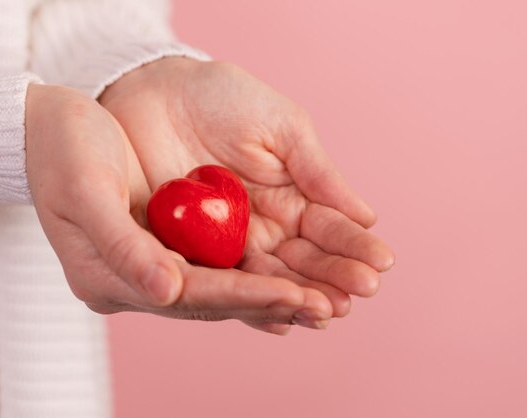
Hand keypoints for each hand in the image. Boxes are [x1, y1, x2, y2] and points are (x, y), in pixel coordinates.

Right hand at [25, 84, 326, 334]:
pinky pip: (215, 269)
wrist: (44, 131)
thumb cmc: (61, 152)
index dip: (242, 297)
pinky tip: (289, 282)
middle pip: (209, 301)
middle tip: (327, 308)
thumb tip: (167, 293)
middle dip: (268, 303)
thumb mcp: (84, 191)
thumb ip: (122, 245)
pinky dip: (253, 276)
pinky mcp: (162, 248)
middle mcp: (131, 282)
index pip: (186, 295)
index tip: (296, 296)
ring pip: (218, 290)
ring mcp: (147, 268)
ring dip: (269, 295)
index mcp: (105, 278)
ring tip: (321, 301)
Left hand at [99, 58, 394, 332]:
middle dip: (333, 278)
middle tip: (360, 293)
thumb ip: (317, 171)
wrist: (154, 91)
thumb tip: (365, 215)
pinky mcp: (188, 252)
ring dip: (297, 297)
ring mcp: (227, 243)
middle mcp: (264, 227)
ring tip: (325, 311)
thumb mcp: (280, 127)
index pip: (327, 228)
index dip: (353, 245)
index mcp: (291, 196)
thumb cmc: (221, 98)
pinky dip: (247, 303)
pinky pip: (218, 282)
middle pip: (302, 262)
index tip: (381, 261)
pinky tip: (276, 320)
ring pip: (267, 279)